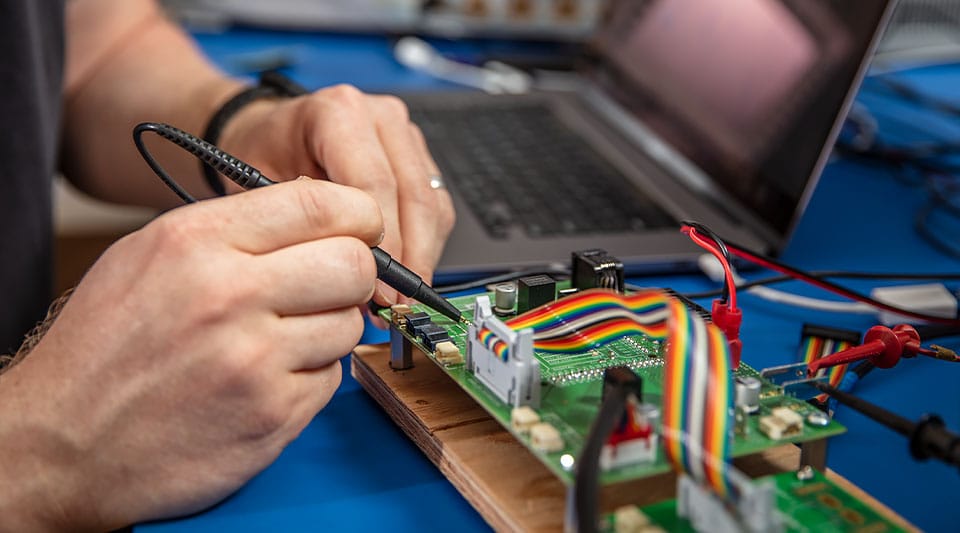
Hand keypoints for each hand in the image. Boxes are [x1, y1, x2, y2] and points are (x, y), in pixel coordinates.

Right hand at [0, 180, 381, 529]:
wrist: (63, 442)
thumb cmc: (106, 347)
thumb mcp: (152, 255)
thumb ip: (236, 228)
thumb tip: (320, 213)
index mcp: (197, 241)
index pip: (321, 203)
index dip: (358, 215)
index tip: (360, 229)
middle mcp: (229, 295)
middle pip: (355, 264)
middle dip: (354, 274)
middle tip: (327, 287)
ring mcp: (254, 360)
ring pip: (350, 324)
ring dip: (328, 330)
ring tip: (277, 340)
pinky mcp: (272, 415)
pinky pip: (332, 379)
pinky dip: (310, 378)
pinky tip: (266, 379)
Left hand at [218, 84, 455, 303]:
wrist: (269, 134)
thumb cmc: (263, 156)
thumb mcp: (264, 188)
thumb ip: (306, 225)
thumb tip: (348, 274)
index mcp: (340, 112)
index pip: (376, 184)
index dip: (383, 243)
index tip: (378, 287)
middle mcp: (381, 117)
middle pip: (415, 196)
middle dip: (409, 257)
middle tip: (397, 303)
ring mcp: (405, 137)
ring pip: (433, 205)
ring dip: (422, 256)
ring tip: (401, 297)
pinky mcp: (420, 158)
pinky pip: (436, 207)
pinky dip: (425, 245)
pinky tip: (406, 274)